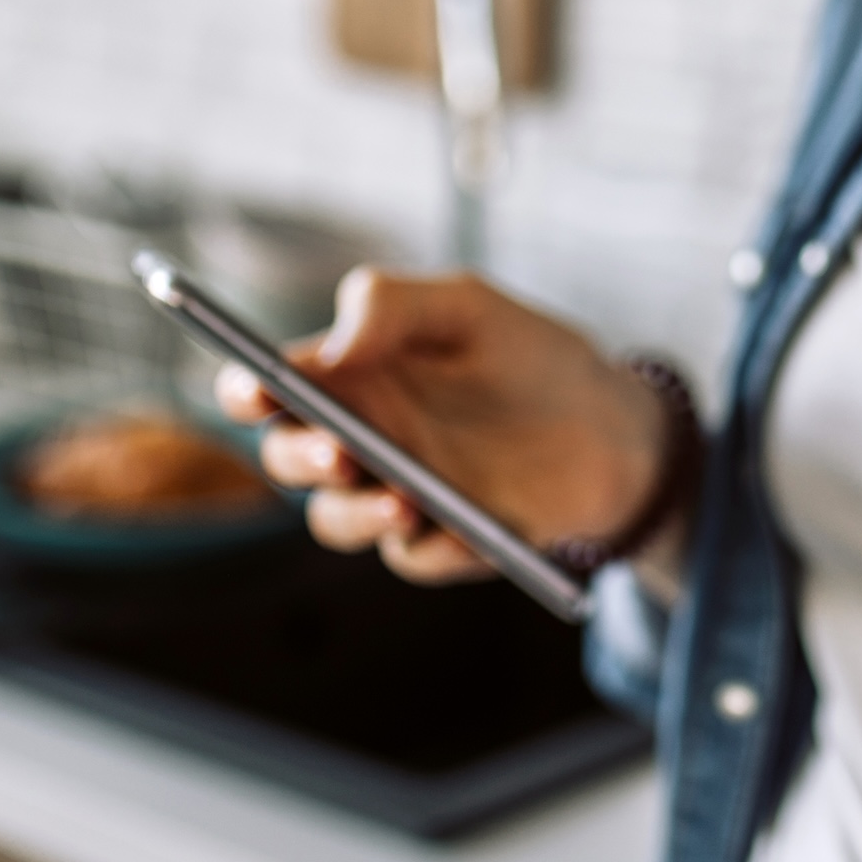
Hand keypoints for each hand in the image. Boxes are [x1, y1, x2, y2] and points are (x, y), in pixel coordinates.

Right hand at [214, 268, 674, 585]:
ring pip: (335, 521)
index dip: (245, 390)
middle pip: (287, 459)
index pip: (266, 388)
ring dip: (356, 515)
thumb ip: (394, 305)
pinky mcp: (438, 541)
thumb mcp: (470, 307)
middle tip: (339, 451)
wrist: (616, 428)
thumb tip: (331, 349)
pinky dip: (438, 547)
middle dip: (300, 457)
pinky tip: (471, 532)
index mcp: (348, 376)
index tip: (254, 391)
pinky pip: (416, 556)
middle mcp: (357, 439)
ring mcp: (392, 495)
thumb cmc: (531, 357)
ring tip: (404, 501)